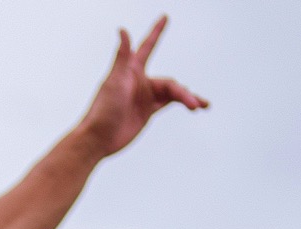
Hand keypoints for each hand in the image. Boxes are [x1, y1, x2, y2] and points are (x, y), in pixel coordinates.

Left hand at [80, 18, 207, 157]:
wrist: (98, 139)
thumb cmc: (102, 109)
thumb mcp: (114, 80)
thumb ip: (122, 56)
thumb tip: (122, 29)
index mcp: (132, 70)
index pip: (147, 46)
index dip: (156, 32)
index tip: (165, 17)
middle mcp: (141, 81)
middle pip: (169, 82)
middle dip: (181, 92)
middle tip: (191, 103)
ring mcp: (145, 96)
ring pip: (173, 93)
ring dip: (187, 98)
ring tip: (201, 105)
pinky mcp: (148, 111)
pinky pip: (170, 103)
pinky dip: (184, 103)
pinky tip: (197, 106)